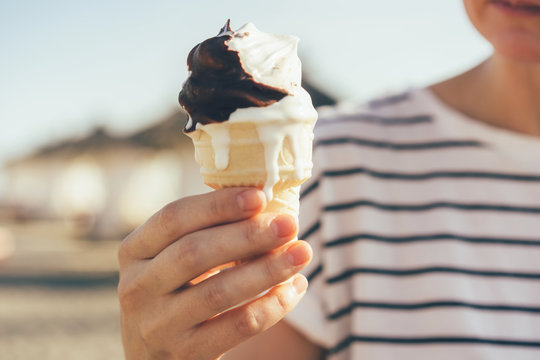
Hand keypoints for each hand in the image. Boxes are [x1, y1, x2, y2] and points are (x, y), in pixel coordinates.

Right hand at [117, 188, 311, 359]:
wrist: (154, 357)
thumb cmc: (174, 292)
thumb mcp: (170, 260)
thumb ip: (203, 233)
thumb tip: (264, 205)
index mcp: (134, 251)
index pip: (173, 218)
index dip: (216, 205)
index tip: (259, 196)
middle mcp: (137, 287)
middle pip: (194, 253)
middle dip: (247, 235)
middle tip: (289, 224)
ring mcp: (157, 325)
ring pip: (218, 292)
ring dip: (267, 269)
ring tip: (302, 252)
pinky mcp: (185, 354)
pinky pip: (237, 327)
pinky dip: (271, 305)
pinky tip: (294, 288)